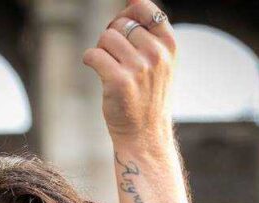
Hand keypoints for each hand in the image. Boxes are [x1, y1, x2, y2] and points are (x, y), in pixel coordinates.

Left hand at [82, 0, 174, 144]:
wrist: (145, 135)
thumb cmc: (148, 96)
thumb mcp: (160, 63)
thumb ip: (150, 33)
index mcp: (169, 46)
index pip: (146, 9)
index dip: (128, 12)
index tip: (122, 25)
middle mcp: (156, 55)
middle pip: (121, 24)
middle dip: (112, 35)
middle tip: (114, 55)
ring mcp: (139, 68)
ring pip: (106, 37)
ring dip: (101, 49)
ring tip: (109, 67)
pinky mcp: (119, 81)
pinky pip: (93, 54)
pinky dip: (90, 59)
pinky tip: (97, 70)